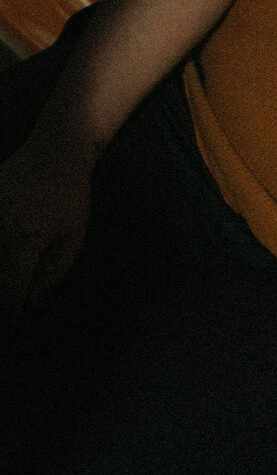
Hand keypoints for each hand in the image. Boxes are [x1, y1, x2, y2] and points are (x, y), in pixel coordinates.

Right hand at [0, 127, 95, 313]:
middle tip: (11, 305)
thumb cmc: (71, 196)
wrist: (55, 150)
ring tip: (13, 279)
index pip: (9, 287)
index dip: (10, 311)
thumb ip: (50, 273)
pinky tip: (8, 255)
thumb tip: (28, 303)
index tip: (14, 324)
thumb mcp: (72, 238)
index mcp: (23, 238)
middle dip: (2, 294)